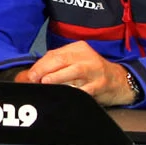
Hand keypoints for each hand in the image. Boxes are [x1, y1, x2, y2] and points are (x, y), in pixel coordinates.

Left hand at [22, 42, 136, 106]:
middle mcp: (86, 56)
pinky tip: (64, 96)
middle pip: (61, 60)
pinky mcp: (100, 85)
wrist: (118, 81)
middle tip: (33, 80)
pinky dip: (73, 92)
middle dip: (44, 70)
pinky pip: (84, 89)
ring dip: (57, 78)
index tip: (29, 75)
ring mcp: (95, 70)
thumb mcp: (75, 63)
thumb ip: (53, 67)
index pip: (54, 54)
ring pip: (73, 72)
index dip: (39, 65)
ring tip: (46, 83)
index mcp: (78, 48)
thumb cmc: (91, 72)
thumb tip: (27, 76)